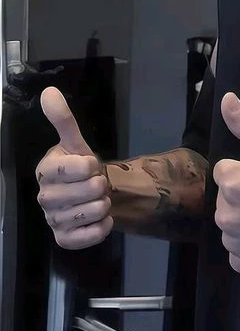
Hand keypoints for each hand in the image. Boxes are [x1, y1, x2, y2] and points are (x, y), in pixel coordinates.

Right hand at [36, 87, 112, 248]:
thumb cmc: (80, 168)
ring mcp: (53, 219)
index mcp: (45, 171)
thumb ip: (63, 119)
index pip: (77, 167)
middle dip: (101, 185)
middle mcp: (44, 197)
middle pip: (90, 190)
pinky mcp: (64, 239)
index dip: (92, 165)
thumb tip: (49, 92)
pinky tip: (100, 218)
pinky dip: (103, 226)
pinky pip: (92, 235)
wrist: (89, 195)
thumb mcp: (75, 142)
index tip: (90, 165)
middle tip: (95, 184)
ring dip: (104, 204)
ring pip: (95, 210)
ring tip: (96, 199)